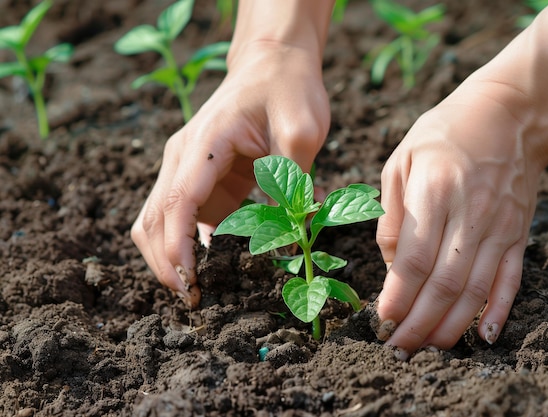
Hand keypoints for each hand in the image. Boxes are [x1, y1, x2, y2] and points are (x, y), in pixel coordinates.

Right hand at [131, 42, 329, 306]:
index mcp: (204, 143)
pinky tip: (211, 266)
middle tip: (191, 300)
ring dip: (170, 257)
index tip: (188, 283)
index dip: (176, 246)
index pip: (178, 201)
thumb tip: (292, 233)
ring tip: (195, 292)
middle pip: (154, 217)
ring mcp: (189, 168)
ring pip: (159, 220)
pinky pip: (185, 218)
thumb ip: (294, 179)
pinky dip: (188, 245)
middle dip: (166, 262)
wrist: (274, 65)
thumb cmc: (287, 90)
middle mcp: (185, 157)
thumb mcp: (302, 128)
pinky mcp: (204, 179)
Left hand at [374, 83, 541, 354]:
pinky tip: (482, 336)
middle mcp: (470, 215)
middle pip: (444, 284)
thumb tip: (391, 264)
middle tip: (398, 347)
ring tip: (428, 349)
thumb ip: (391, 213)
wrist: (508, 115)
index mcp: (434, 194)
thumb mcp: (401, 161)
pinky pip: (511, 279)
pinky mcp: (518, 234)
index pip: (414, 260)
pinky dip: (499, 311)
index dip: (398, 296)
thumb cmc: (444, 135)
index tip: (381, 318)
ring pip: (475, 290)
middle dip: (418, 323)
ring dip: (450, 326)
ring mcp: (499, 227)